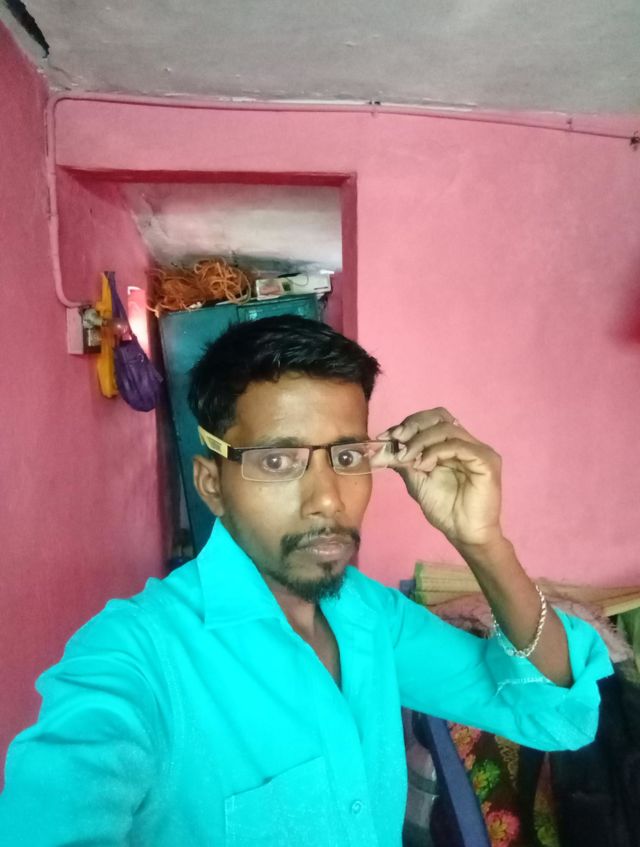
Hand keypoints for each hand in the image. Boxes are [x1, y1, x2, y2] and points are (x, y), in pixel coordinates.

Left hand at [376, 408, 502, 547]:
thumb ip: (404, 462)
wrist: (464, 534)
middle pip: (440, 416)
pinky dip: (436, 451)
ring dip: (420, 440)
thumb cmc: (445, 510)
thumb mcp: (416, 481)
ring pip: (446, 428)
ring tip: (407, 458)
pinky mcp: (486, 460)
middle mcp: (466, 442)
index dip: (409, 424)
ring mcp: (478, 450)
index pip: (431, 420)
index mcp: (451, 445)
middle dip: (413, 425)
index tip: (386, 437)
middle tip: (396, 440)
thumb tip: (382, 447)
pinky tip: (424, 465)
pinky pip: (458, 445)